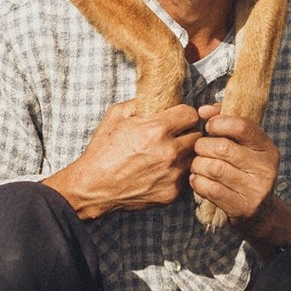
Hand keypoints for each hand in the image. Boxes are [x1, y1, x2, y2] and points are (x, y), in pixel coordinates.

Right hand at [42, 99, 200, 217]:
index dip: (184, 114)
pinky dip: (176, 173)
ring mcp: (172, 174)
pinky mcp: (171, 193)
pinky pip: (184, 177)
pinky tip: (160, 171)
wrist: (94, 186)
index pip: (191, 114)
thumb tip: (159, 97)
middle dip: (187, 133)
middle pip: (197, 136)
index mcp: (157, 129)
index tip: (178, 118)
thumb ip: (141, 102)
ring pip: (193, 157)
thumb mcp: (116, 115)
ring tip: (167, 154)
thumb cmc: (103, 149)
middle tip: (175, 135)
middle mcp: (169, 152)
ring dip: (184, 153)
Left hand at [189, 104, 279, 226]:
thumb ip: (225, 120)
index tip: (209, 127)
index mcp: (267, 148)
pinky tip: (197, 179)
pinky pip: (210, 189)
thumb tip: (203, 110)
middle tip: (199, 149)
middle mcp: (266, 168)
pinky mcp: (243, 208)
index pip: (241, 126)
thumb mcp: (243, 144)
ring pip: (214, 168)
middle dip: (203, 146)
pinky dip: (197, 182)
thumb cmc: (243, 168)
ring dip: (197, 164)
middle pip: (223, 148)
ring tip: (197, 164)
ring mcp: (256, 190)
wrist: (259, 211)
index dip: (219, 123)